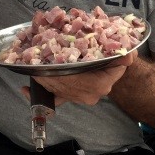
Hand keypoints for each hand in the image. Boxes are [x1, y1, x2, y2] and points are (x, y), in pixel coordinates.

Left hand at [21, 50, 137, 105]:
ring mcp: (78, 97)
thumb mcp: (121, 56)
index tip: (50, 62)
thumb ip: (124, 55)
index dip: (62, 71)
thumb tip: (128, 54)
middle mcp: (89, 94)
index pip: (76, 78)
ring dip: (42, 78)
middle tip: (35, 61)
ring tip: (32, 68)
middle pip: (63, 83)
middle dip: (48, 73)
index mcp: (101, 84)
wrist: (112, 70)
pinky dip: (38, 96)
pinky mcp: (70, 97)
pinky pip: (52, 99)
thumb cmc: (113, 59)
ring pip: (56, 89)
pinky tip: (25, 90)